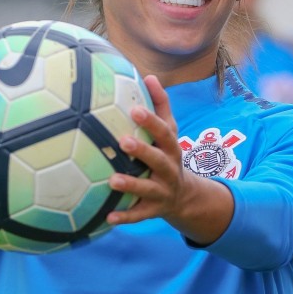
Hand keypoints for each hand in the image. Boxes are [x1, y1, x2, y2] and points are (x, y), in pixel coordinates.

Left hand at [106, 75, 233, 243]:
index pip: (165, 132)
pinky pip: (139, 215)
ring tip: (112, 180)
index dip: (152, 121)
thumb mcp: (169, 132)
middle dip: (144, 151)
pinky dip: (125, 217)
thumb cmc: (167, 154)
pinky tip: (107, 217)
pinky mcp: (154, 211)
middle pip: (159, 160)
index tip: (135, 110)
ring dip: (132, 186)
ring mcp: (163, 192)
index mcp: (172, 149)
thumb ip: (161, 105)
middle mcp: (169, 170)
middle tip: (123, 141)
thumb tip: (148, 76)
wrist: (185, 197)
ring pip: (148, 190)